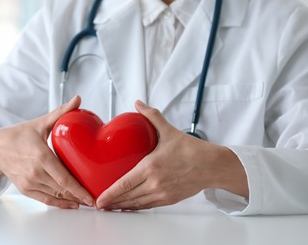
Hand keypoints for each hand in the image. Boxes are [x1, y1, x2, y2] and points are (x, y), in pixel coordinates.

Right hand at [0, 96, 93, 208]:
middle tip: (96, 200)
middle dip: (80, 196)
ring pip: (55, 196)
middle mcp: (35, 172)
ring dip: (72, 200)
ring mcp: (29, 182)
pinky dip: (59, 203)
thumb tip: (78, 99)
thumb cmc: (19, 135)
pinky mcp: (25, 189)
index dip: (79, 189)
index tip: (92, 196)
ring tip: (87, 202)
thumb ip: (61, 112)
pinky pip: (45, 199)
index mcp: (41, 156)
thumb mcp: (40, 122)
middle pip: (62, 189)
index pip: (64, 178)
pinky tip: (71, 204)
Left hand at [96, 101, 247, 210]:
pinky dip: (136, 208)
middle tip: (99, 205)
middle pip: (127, 197)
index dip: (110, 194)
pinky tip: (128, 207)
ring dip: (122, 207)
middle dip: (112, 203)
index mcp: (151, 167)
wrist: (212, 166)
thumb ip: (151, 116)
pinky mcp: (169, 199)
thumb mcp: (169, 130)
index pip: (124, 184)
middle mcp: (155, 183)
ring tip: (110, 208)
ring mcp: (162, 194)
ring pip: (137, 204)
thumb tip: (138, 103)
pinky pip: (148, 206)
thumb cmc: (191, 149)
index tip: (99, 199)